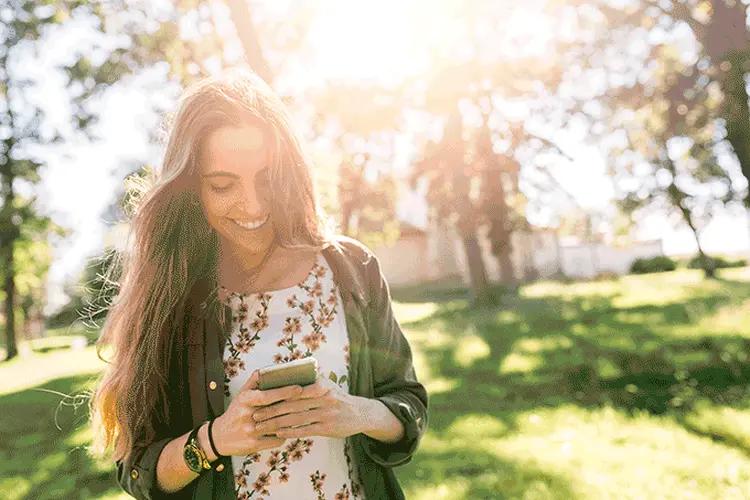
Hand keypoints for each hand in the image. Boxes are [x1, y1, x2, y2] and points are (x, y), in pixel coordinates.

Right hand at [211, 369, 302, 456]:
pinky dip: (286, 435)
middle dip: (294, 405)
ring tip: (305, 413)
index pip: (266, 395)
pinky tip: (292, 430)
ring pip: (278, 426)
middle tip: (311, 399)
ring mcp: (250, 431)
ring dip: (293, 420)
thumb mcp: (242, 394)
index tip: (299, 387)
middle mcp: (246, 415)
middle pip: (275, 411)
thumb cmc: (236, 411)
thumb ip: (255, 381)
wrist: (220, 437)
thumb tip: (269, 368)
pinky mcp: (253, 445)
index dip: (283, 392)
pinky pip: (276, 440)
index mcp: (244, 400)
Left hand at [250, 373, 364, 439]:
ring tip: (261, 426)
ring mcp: (325, 414)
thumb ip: (310, 378)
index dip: (276, 395)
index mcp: (321, 384)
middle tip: (255, 415)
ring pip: (295, 419)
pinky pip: (304, 430)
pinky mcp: (327, 428)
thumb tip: (287, 371)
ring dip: (276, 424)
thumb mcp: (327, 383)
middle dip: (271, 411)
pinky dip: (289, 432)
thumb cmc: (337, 396)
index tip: (260, 398)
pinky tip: (277, 434)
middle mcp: (324, 398)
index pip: (294, 390)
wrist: (359, 413)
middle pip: (291, 405)